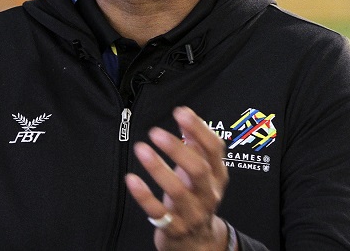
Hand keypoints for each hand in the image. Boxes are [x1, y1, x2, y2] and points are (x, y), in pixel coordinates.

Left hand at [125, 106, 229, 250]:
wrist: (197, 241)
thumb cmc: (196, 197)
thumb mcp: (202, 171)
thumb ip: (195, 143)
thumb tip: (186, 113)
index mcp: (217, 175)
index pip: (214, 149)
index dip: (199, 129)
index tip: (180, 112)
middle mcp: (208, 194)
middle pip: (198, 169)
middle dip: (177, 149)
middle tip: (155, 132)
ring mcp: (192, 213)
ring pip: (177, 191)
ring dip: (157, 168)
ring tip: (140, 148)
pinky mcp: (174, 227)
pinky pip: (158, 212)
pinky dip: (144, 195)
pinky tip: (131, 179)